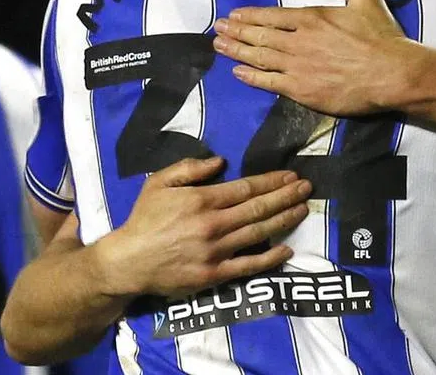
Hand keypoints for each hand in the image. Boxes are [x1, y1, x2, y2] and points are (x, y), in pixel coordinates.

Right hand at [94, 156, 310, 297]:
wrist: (128, 262)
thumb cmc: (144, 218)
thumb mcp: (159, 183)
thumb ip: (189, 168)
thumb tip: (220, 160)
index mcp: (202, 200)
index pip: (247, 188)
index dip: (272, 181)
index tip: (291, 175)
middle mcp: (213, 225)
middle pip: (258, 208)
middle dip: (286, 196)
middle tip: (307, 188)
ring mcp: (216, 252)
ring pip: (259, 233)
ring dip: (285, 220)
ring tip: (303, 209)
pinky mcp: (215, 275)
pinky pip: (249, 265)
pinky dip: (270, 258)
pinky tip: (287, 249)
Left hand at [212, 0, 417, 115]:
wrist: (391, 74)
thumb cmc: (381, 36)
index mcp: (311, 18)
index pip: (272, 16)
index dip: (250, 16)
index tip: (233, 15)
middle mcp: (298, 41)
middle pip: (260, 35)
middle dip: (235, 32)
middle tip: (217, 30)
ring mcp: (297, 67)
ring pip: (259, 57)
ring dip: (237, 51)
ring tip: (219, 47)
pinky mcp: (302, 90)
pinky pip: (269, 82)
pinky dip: (251, 76)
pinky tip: (238, 72)